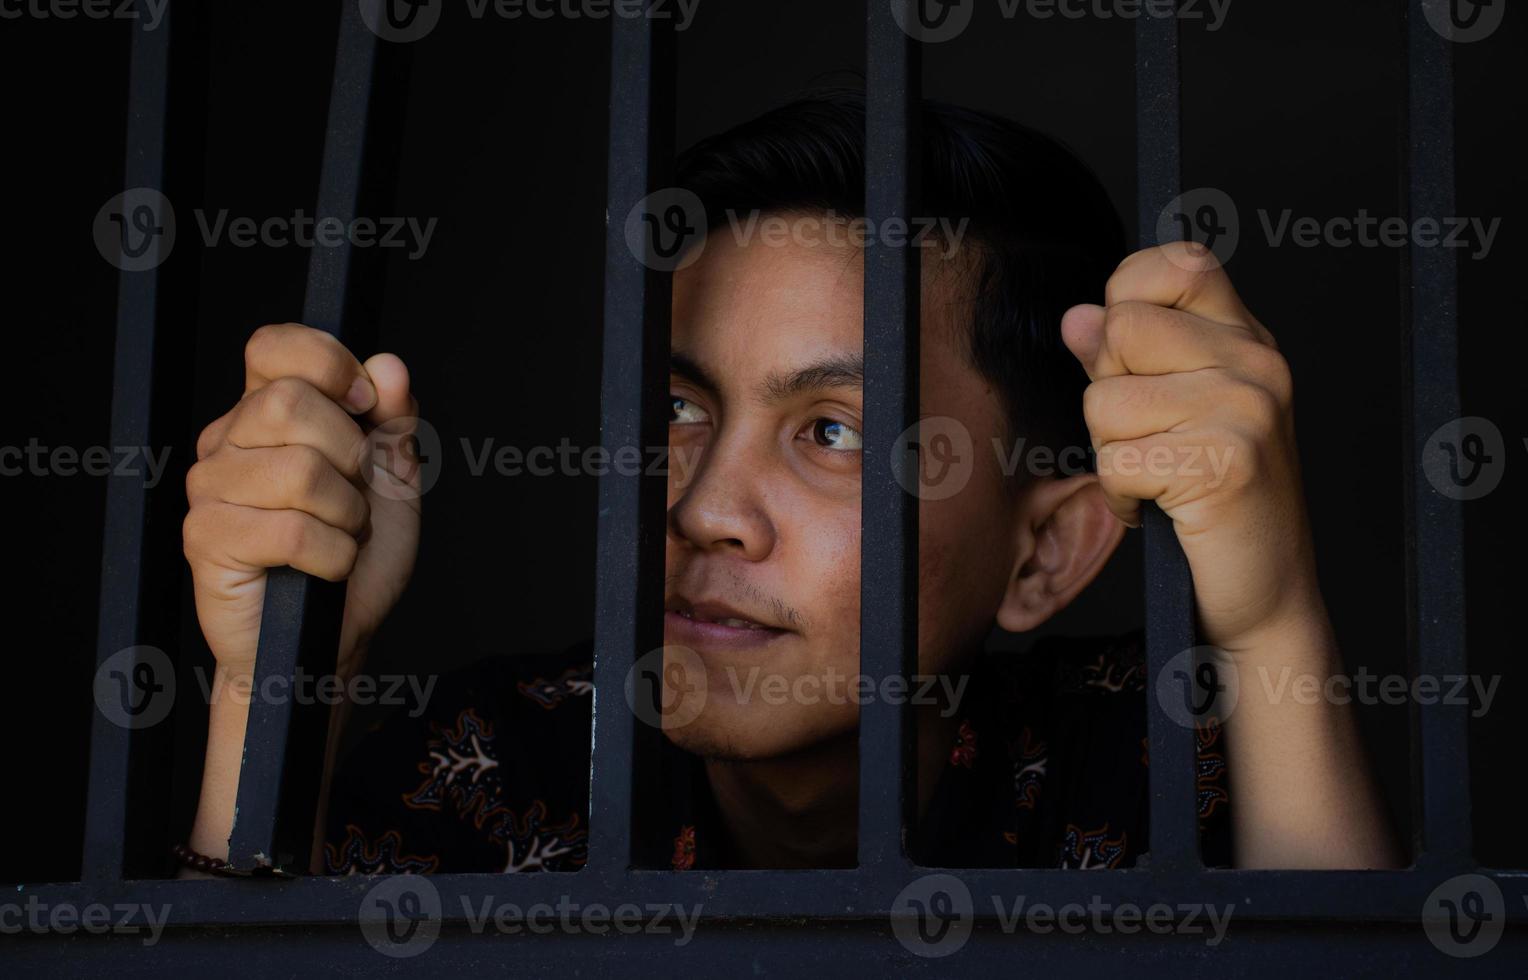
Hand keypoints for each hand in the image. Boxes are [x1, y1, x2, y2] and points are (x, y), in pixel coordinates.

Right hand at [183, 323, 421, 679]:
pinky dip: (333, 555)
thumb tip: (389, 366)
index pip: (275, 346)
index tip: (366, 405)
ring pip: (298, 470)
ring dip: (347, 514)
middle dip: (350, 454)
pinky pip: (291, 530)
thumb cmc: (357, 558)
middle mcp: (228, 441)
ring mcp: (210, 489)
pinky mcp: (206, 540)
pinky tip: (325, 567)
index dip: (329, 364)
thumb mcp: (394, 479)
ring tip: (341, 537)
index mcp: (267, 412)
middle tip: (355, 496)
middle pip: (290, 401)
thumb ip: (395, 420)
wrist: (333, 639)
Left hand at [1061, 242, 1318, 648]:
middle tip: (1152, 440)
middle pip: (1121, 329)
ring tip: (1160, 477)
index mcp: (1246, 338)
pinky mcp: (1226, 461)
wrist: (1267, 592)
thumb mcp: (1170, 414)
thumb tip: (1077, 317)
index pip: (1175, 262)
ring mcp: (1246, 408)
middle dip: (1110, 395)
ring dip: (1113, 453)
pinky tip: (1161, 507)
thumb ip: (1123, 360)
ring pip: (1105, 401)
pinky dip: (1122, 496)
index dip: (1128, 300)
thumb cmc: (1216, 501)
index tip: (1135, 360)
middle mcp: (1256, 361)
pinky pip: (1116, 461)